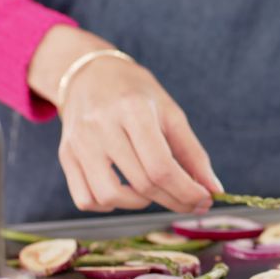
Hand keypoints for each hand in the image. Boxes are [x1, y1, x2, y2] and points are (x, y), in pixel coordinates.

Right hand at [29, 25, 221, 212]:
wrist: (89, 73)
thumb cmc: (135, 93)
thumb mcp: (169, 112)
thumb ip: (193, 153)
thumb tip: (214, 191)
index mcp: (132, 110)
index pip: (161, 166)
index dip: (186, 191)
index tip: (204, 200)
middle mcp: (101, 126)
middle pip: (141, 183)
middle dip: (174, 200)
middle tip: (190, 201)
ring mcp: (79, 142)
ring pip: (109, 196)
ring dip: (140, 204)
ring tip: (153, 190)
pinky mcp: (66, 155)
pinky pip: (85, 199)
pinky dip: (109, 205)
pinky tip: (124, 190)